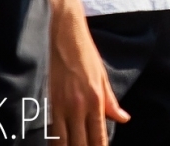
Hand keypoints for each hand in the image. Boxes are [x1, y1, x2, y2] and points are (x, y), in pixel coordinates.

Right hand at [48, 3, 126, 145]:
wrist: (63, 35)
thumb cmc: (85, 54)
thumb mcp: (103, 77)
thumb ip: (111, 102)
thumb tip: (124, 118)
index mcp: (94, 99)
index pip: (98, 134)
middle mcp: (77, 106)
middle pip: (79, 142)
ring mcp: (59, 105)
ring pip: (62, 140)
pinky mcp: (45, 101)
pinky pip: (49, 129)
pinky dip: (53, 141)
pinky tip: (57, 145)